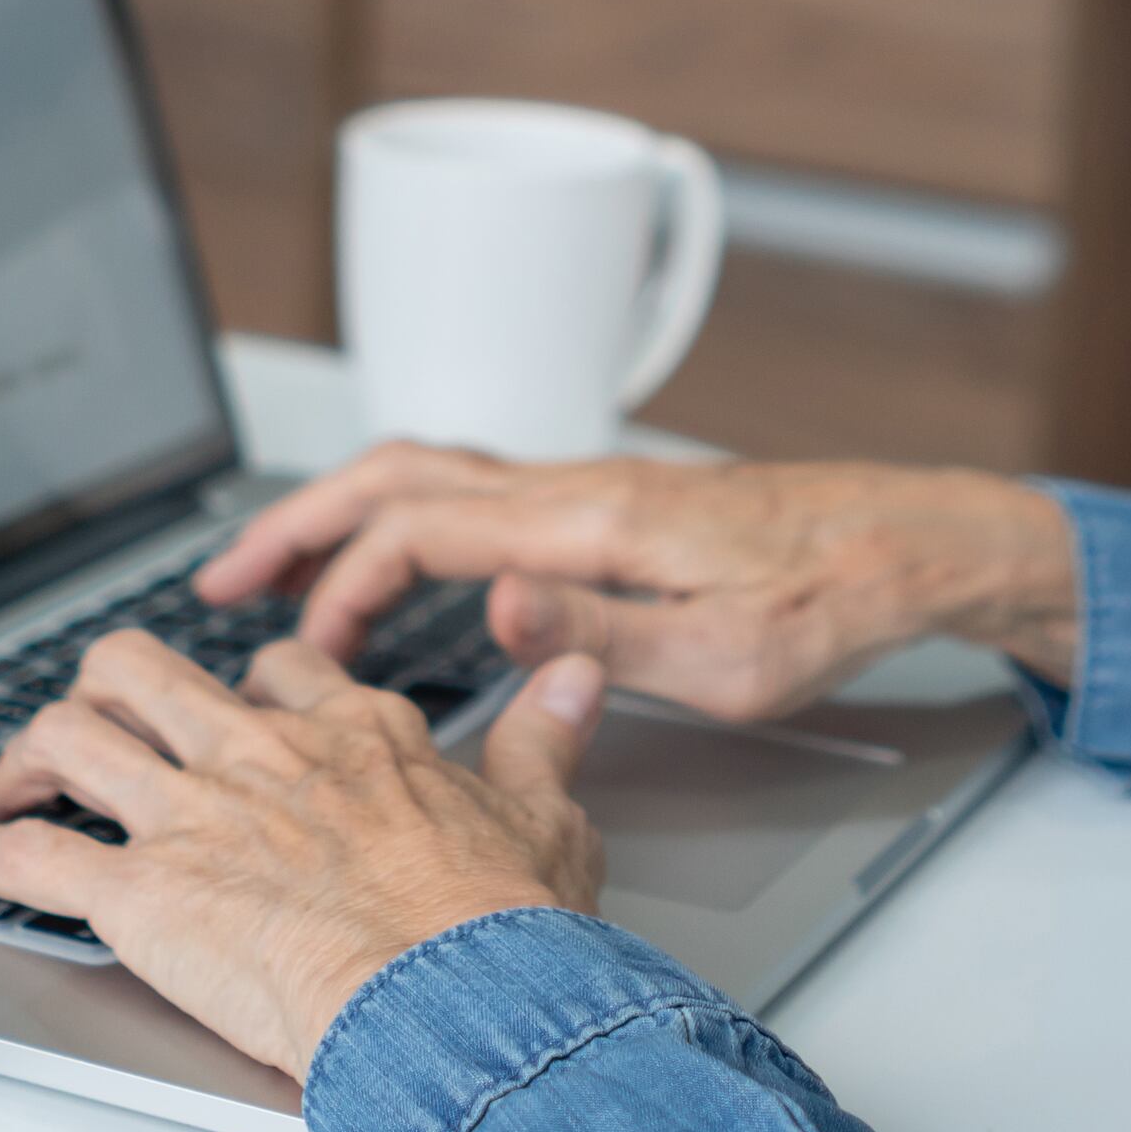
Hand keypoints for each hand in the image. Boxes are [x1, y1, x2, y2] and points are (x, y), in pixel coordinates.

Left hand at [0, 631, 609, 1079]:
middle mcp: (256, 754)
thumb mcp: (547, 811)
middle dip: (108, 689)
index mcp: (349, 733)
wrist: (454, 995)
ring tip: (4, 784)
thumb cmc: (500, 924)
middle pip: (146, 671)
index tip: (233, 709)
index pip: (278, 673)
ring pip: (74, 734)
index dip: (246, 689)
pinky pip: (27, 855)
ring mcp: (191, 816)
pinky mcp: (138, 892)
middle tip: (95, 727)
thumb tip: (573, 674)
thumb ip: (546, 736)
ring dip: (25, 756)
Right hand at [191, 444, 1083, 721]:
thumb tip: (493, 610)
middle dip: (298, 519)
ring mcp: (590, 489)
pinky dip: (404, 520)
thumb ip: (599, 636)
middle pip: (402, 474)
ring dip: (343, 515)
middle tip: (221, 576)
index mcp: (592, 520)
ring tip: (278, 572)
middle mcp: (578, 487)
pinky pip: (475, 493)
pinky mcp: (608, 505)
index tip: (302, 652)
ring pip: (433, 475)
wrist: (909, 547)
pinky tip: (394, 568)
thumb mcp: (726, 657)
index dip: (343, 584)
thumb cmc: (832, 604)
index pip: (422, 528)